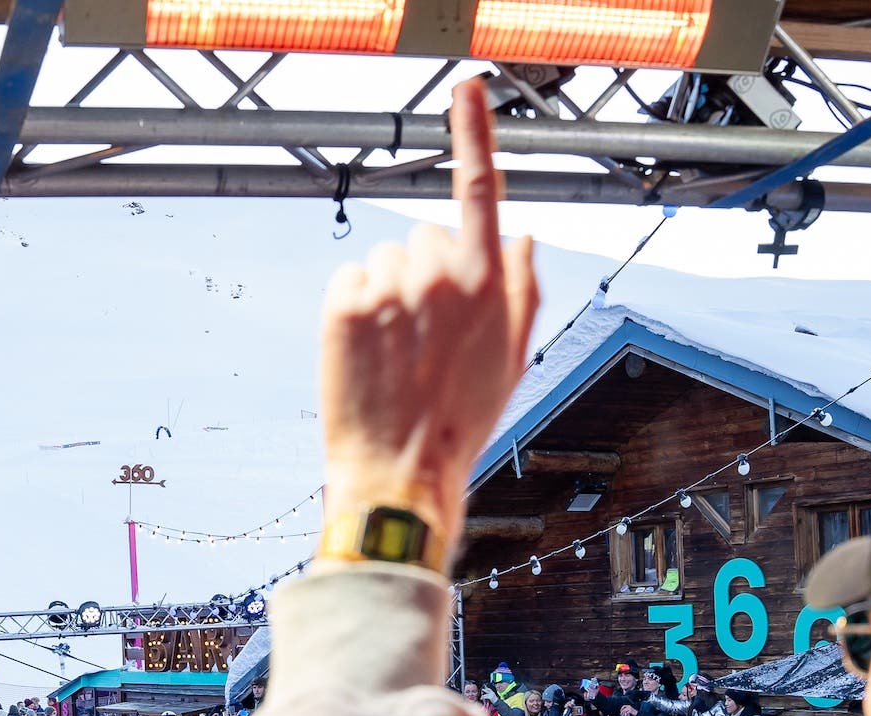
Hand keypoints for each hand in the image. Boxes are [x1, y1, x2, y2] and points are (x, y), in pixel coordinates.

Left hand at [317, 77, 536, 570]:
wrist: (401, 472)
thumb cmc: (460, 422)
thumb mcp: (513, 359)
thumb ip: (524, 289)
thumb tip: (525, 237)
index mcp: (489, 284)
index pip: (481, 188)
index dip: (474, 132)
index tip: (467, 87)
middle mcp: (440, 276)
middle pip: (425, 235)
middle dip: (426, 271)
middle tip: (426, 334)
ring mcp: (390, 287)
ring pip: (386, 259)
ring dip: (389, 292)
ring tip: (397, 351)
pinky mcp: (345, 303)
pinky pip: (350, 277)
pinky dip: (354, 305)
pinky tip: (368, 350)